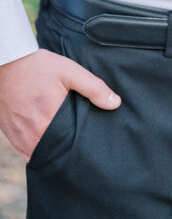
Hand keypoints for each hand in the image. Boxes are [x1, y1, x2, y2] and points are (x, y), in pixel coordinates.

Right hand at [0, 49, 120, 160]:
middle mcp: (32, 135)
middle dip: (69, 151)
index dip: (82, 148)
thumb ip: (94, 88)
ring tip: (68, 143)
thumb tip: (115, 104)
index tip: (93, 146)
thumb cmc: (38, 67)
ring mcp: (19, 138)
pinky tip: (51, 140)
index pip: (70, 146)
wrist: (7, 64)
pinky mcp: (11, 136)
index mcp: (48, 121)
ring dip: (54, 151)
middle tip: (83, 145)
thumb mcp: (70, 72)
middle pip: (56, 153)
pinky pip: (28, 152)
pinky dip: (39, 149)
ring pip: (41, 154)